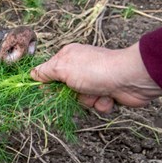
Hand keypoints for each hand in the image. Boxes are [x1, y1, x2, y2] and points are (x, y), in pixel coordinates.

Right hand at [30, 42, 161, 112]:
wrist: (129, 78)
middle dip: (72, 94)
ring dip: (89, 100)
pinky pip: (97, 105)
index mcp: (68, 57)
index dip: (49, 83)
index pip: (51, 72)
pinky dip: (102, 103)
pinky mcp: (108, 92)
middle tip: (78, 89)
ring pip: (82, 100)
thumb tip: (31, 74)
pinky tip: (109, 96)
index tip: (47, 90)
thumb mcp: (62, 68)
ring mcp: (95, 80)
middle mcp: (81, 68)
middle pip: (66, 89)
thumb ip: (45, 72)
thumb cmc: (94, 70)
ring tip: (98, 91)